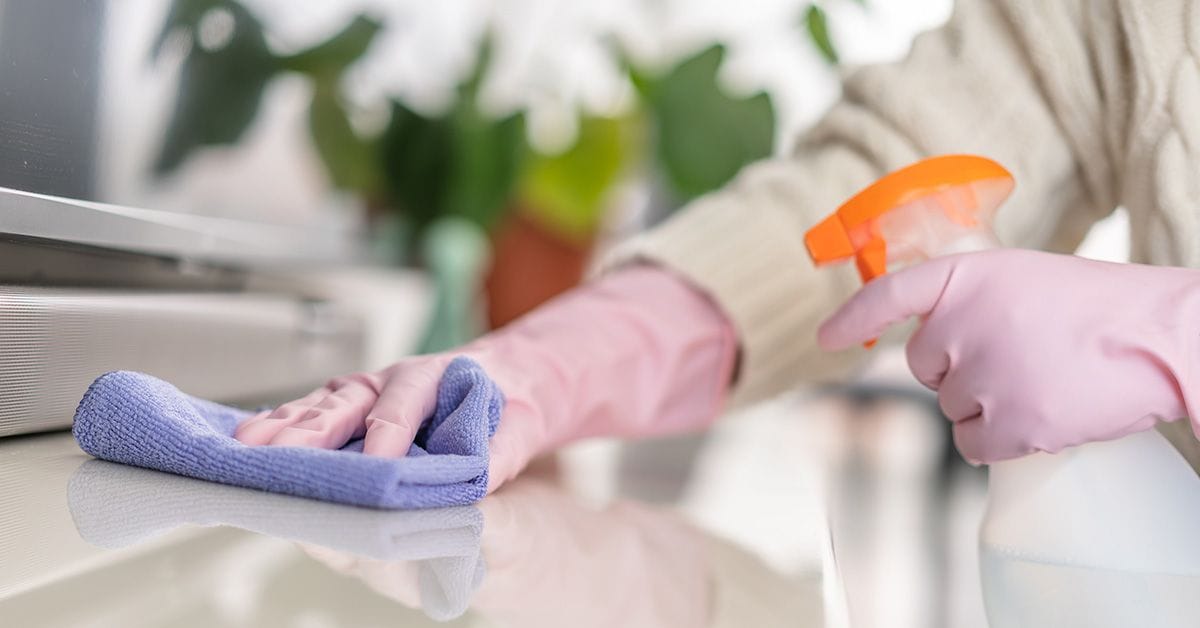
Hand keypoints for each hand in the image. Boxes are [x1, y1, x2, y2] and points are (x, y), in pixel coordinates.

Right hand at [235, 266, 737, 491]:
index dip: (390, 429)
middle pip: (348, 400)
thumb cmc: (510, 399)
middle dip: (311, 426)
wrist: (507, 379)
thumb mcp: (522, 423)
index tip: (376, 458)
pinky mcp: (352, 409)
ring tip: (247, 448)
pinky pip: (315, 416)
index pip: (408, 401)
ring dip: (285, 426)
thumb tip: (474, 480)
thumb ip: (501, 451)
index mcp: (438, 376)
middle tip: (278, 451)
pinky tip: (256, 447)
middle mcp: (395, 380)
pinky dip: (286, 429)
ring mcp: (369, 393)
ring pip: (322, 406)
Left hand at [818, 249, 1199, 462]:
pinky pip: (972, 445)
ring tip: (1041, 380)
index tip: (825, 338)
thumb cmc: (1095, 308)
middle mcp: (960, 324)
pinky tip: (1038, 415)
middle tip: (1017, 357)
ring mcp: (981, 376)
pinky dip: (998, 440)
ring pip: (950, 407)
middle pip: (922, 366)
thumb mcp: (1020, 281)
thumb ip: (966, 303)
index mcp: (964, 278)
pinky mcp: (1006, 424)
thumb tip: (929, 350)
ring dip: (985, 404)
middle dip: (956, 369)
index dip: (853, 316)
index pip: (890, 294)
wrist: (1162, 337)